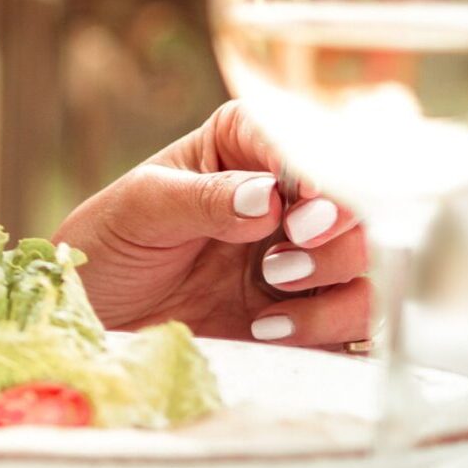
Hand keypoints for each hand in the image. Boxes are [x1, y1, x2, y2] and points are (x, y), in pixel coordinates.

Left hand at [53, 101, 371, 347]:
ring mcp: (303, 254)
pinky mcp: (309, 311)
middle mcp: (285, 196)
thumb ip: (204, 199)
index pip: (302, 138)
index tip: (303, 199)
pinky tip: (269, 329)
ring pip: (367, 258)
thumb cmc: (113, 240)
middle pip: (356, 200)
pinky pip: (359, 316)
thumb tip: (266, 197)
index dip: (317, 166)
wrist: (101, 313)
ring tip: (270, 286)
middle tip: (287, 248)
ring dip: (333, 276)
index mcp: (244, 146)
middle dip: (336, 226)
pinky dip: (329, 324)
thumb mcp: (143, 208)